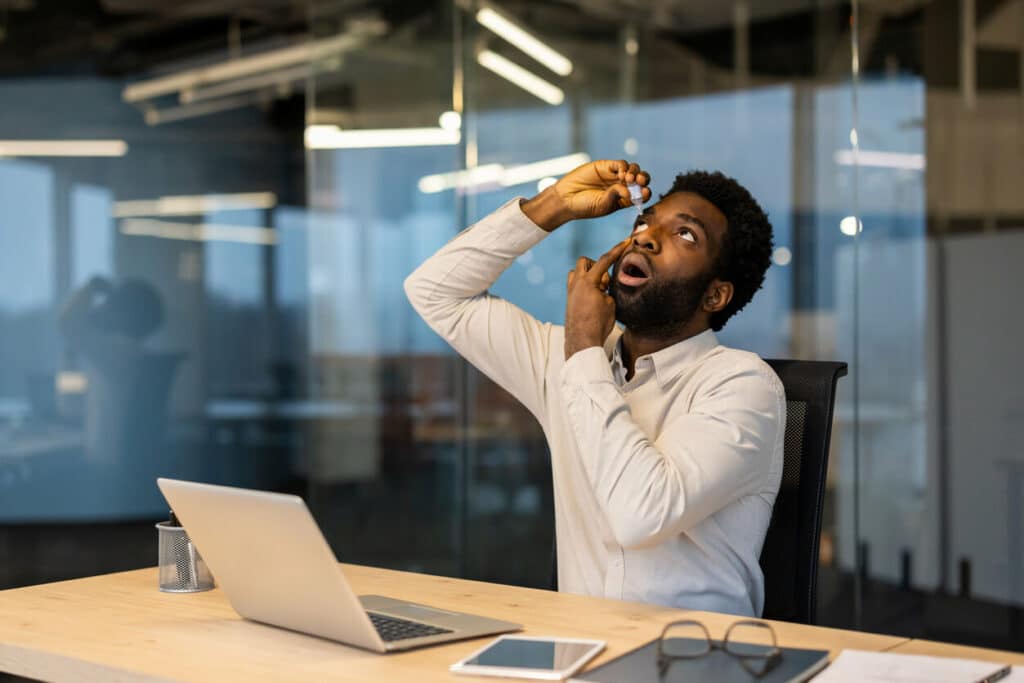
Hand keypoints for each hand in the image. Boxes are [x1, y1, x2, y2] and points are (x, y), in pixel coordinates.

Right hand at [522, 159, 651, 231]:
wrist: (566, 198)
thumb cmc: (584, 206)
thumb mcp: (602, 205)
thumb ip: (616, 196)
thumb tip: (629, 189)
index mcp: (624, 200)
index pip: (641, 194)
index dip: (645, 192)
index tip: (645, 192)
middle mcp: (621, 187)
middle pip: (640, 180)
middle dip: (643, 179)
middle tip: (640, 181)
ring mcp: (614, 176)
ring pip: (633, 169)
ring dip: (635, 172)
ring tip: (628, 178)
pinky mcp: (605, 166)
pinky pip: (620, 164)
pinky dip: (624, 167)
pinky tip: (621, 174)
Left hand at [564, 237, 630, 358]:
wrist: (582, 341)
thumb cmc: (598, 324)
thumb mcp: (610, 304)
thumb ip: (608, 289)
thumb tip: (604, 286)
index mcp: (588, 282)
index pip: (605, 260)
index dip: (616, 250)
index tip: (624, 242)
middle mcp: (576, 283)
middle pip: (585, 262)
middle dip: (596, 265)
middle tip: (605, 280)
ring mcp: (570, 291)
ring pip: (577, 272)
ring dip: (588, 275)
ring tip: (598, 289)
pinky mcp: (569, 300)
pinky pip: (575, 284)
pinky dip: (584, 286)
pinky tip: (593, 299)